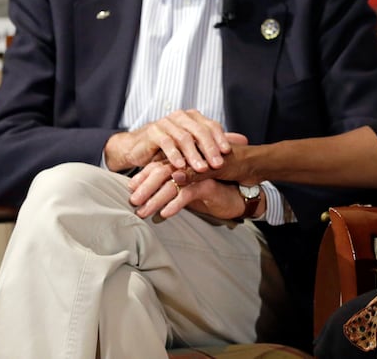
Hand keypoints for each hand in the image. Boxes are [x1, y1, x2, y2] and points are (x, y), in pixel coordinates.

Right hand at [104, 109, 246, 172]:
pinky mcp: (153, 131)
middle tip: (218, 164)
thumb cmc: (168, 148)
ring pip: (184, 137)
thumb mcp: (195, 145)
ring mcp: (166, 122)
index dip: (220, 139)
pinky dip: (175, 155)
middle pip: (199, 131)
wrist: (138, 148)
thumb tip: (244, 139)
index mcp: (193, 117)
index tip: (228, 153)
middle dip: (210, 148)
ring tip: (202, 168)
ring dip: (194, 154)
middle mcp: (181, 117)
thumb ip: (217, 142)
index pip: (211, 125)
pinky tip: (181, 166)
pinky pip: (166, 142)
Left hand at [128, 159, 256, 219]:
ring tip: (143, 212)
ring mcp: (200, 173)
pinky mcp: (209, 184)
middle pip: (161, 172)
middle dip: (145, 187)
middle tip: (132, 202)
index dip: (144, 176)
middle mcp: (191, 164)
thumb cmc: (218, 190)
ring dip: (155, 198)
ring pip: (172, 183)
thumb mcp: (195, 188)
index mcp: (186, 162)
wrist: (246, 191)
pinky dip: (176, 203)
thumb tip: (154, 196)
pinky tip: (166, 214)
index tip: (129, 189)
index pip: (159, 165)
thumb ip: (178, 188)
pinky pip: (189, 193)